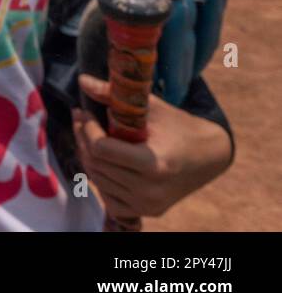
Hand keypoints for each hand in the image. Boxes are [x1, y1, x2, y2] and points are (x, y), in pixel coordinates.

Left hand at [72, 74, 231, 220]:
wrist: (210, 156)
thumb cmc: (180, 127)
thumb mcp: (151, 107)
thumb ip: (113, 95)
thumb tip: (82, 81)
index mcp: (155, 164)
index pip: (101, 148)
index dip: (87, 128)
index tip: (83, 112)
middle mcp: (150, 190)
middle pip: (96, 164)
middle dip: (82, 138)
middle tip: (80, 119)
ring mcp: (148, 205)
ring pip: (98, 180)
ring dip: (87, 156)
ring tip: (88, 135)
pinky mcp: (146, 211)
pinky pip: (108, 197)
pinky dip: (100, 178)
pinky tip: (102, 160)